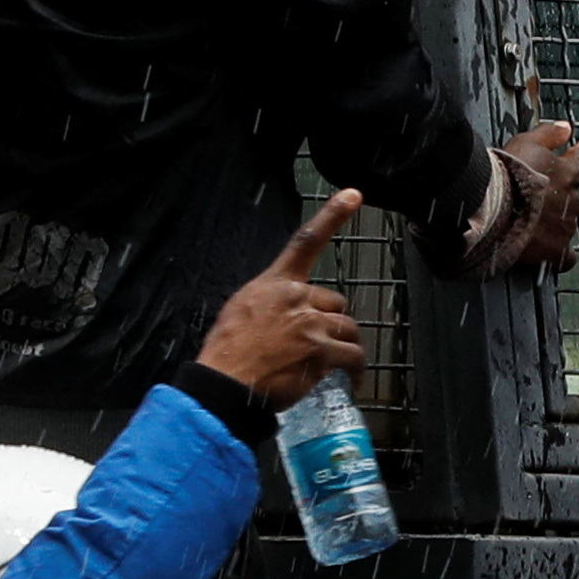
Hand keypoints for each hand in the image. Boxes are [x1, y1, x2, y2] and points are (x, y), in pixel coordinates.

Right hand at [195, 190, 368, 409]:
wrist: (224, 384)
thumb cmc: (228, 353)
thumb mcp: (242, 311)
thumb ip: (272, 303)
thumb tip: (289, 310)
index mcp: (274, 283)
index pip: (305, 241)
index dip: (332, 215)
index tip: (353, 195)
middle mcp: (295, 297)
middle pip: (334, 302)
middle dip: (329, 321)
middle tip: (313, 342)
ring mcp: (310, 323)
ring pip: (346, 328)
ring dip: (342, 345)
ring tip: (327, 362)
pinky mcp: (321, 350)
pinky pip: (352, 354)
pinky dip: (354, 366)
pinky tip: (348, 375)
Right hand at [474, 120, 578, 275]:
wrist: (492, 209)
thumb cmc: (507, 174)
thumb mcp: (526, 142)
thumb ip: (549, 134)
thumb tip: (566, 127)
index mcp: (570, 172)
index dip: (576, 156)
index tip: (575, 153)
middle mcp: (574, 200)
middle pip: (573, 194)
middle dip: (558, 193)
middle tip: (535, 194)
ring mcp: (567, 227)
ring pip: (568, 222)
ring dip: (555, 220)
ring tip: (531, 220)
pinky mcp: (556, 251)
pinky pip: (566, 257)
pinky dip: (559, 253)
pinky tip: (548, 251)